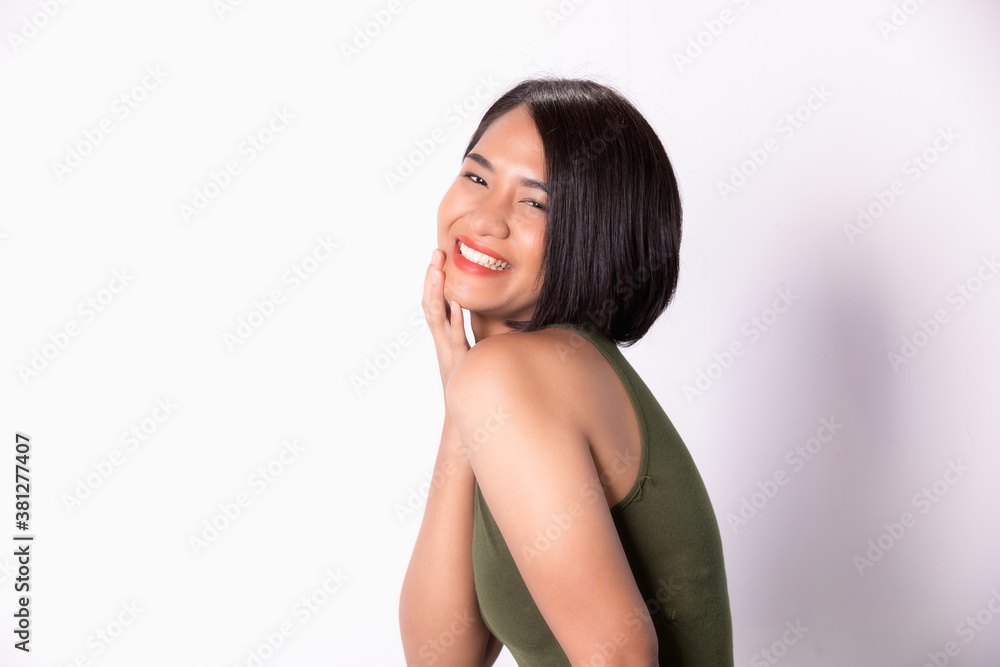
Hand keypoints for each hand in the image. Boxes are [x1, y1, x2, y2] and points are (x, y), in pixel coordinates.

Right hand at [422, 248, 470, 395]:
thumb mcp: (471, 351)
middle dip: (432, 277)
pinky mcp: (458, 362)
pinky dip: (455, 322)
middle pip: (431, 303)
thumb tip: (480, 314)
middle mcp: (442, 340)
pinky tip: (458, 306)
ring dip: (437, 293)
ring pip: (438, 318)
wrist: (463, 416)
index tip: (438, 255)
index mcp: (444, 335)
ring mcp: (447, 351)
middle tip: (435, 252)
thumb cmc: (468, 382)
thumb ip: (470, 333)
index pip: (435, 301)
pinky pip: (455, 339)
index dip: (434, 279)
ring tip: (439, 271)